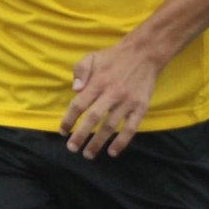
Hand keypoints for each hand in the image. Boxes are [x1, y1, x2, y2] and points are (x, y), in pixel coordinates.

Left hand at [60, 39, 166, 158]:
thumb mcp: (92, 57)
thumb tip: (75, 90)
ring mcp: (127, 101)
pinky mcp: (141, 106)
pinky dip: (122, 141)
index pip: (78, 105)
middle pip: (93, 118)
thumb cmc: (114, 57)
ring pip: (110, 126)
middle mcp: (112, 93)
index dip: (68, 120)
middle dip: (80, 135)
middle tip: (72, 149)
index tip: (62, 132)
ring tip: (88, 154)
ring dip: (98, 142)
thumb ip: (80, 71)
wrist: (145, 53)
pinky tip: (113, 152)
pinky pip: (131, 128)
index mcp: (98, 82)